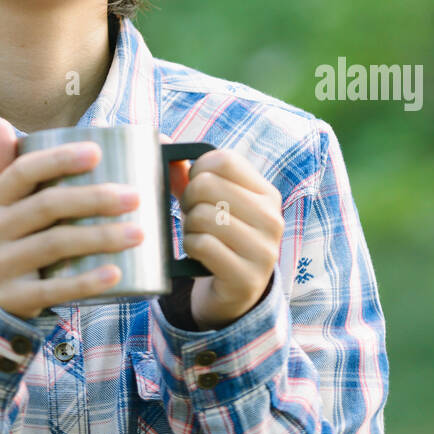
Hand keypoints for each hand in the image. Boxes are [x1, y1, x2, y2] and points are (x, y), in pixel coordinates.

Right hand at [0, 118, 145, 319]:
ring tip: (139, 232)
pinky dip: (87, 282)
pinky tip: (116, 273)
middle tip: (134, 196)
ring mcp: (0, 267)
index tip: (97, 152)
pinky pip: (54, 290)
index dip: (59, 159)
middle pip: (47, 207)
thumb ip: (5, 164)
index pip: (22, 171)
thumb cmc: (5, 235)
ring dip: (101, 237)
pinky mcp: (14, 300)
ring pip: (55, 246)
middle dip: (94, 198)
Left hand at [166, 146, 283, 330]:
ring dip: (188, 226)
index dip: (198, 169)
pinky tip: (197, 252)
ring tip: (196, 233)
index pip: (224, 160)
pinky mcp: (247, 278)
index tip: (195, 186)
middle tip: (191, 214)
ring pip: (204, 216)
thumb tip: (161, 141)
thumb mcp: (212, 202)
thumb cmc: (218, 236)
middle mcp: (272, 219)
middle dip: (188, 199)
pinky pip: (203, 245)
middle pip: (209, 185)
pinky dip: (190, 246)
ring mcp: (263, 250)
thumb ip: (188, 173)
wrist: (232, 291)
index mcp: (267, 193)